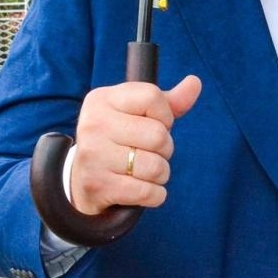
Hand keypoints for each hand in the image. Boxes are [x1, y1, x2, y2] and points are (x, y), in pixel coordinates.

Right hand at [68, 75, 200, 215]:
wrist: (82, 181)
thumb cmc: (118, 140)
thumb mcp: (136, 114)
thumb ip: (168, 101)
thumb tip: (194, 82)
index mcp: (102, 99)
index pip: (153, 97)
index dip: (165, 115)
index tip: (153, 125)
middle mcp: (94, 124)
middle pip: (159, 135)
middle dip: (165, 149)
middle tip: (148, 153)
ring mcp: (94, 155)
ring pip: (157, 167)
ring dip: (160, 174)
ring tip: (143, 171)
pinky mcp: (98, 186)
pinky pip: (148, 192)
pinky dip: (155, 195)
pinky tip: (141, 189)